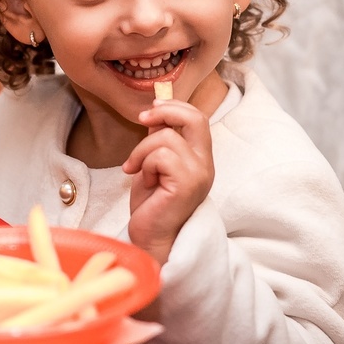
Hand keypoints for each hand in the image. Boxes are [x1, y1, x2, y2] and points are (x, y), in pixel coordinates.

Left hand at [121, 97, 214, 263]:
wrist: (151, 237)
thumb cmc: (152, 205)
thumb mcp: (153, 164)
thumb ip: (159, 141)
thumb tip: (154, 113)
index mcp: (200, 158)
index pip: (197, 118)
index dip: (174, 106)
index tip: (151, 109)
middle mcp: (206, 164)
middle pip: (195, 118)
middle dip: (165, 111)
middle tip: (142, 119)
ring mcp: (199, 174)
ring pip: (166, 138)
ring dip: (142, 151)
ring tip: (137, 170)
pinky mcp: (188, 184)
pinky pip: (161, 156)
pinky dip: (144, 165)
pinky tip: (144, 181)